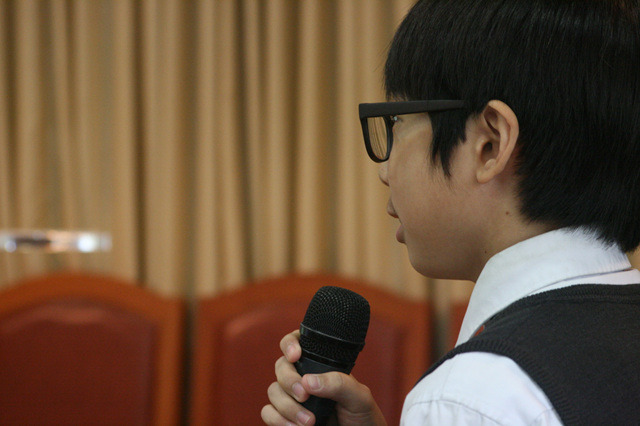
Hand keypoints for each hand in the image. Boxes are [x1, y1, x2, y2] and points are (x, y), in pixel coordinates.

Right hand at [261, 330, 386, 425]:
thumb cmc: (361, 414)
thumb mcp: (359, 396)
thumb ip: (338, 384)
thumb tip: (308, 381)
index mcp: (320, 364)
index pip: (298, 341)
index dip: (290, 343)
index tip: (295, 356)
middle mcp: (303, 376)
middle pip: (281, 366)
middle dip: (289, 380)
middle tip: (304, 396)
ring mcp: (292, 397)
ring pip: (273, 390)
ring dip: (287, 406)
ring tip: (309, 422)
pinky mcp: (284, 417)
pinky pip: (268, 412)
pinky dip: (278, 420)